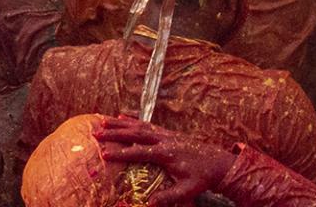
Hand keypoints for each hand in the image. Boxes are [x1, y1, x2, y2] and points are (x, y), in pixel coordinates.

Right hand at [95, 118, 234, 205]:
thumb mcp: (186, 190)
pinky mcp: (169, 134)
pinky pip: (148, 125)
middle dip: (115, 133)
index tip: (104, 153)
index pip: (140, 152)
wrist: (219, 163)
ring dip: (121, 123)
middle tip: (96, 133)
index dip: (122, 153)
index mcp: (167, 153)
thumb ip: (168, 197)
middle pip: (137, 134)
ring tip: (102, 121)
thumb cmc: (202, 178)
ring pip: (141, 126)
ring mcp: (168, 135)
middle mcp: (166, 140)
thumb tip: (148, 204)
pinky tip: (122, 116)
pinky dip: (134, 120)